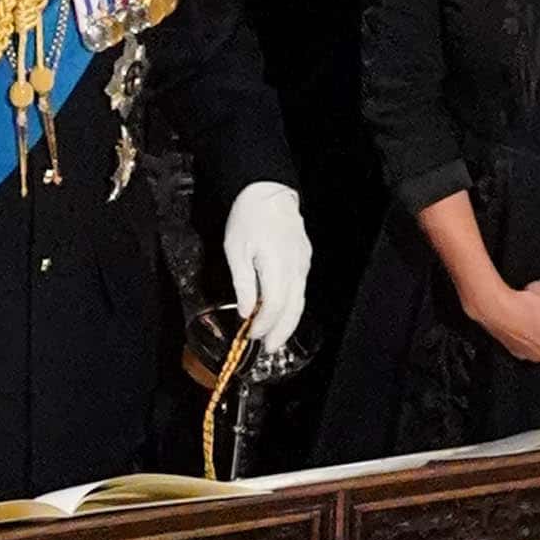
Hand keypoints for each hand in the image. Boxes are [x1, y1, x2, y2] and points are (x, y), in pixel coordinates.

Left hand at [224, 180, 311, 354]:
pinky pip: (301, 288)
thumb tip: (247, 311)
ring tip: (277, 337)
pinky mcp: (304, 259)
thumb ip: (243, 283)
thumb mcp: (235, 250)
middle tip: (270, 348)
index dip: (264, 324)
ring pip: (300, 301)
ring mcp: (303, 263)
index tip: (251, 334)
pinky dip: (292, 305)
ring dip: (289, 322)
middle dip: (282, 332)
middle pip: (293, 308)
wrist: (268, 191)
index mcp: (277, 265)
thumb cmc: (248, 217)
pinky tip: (282, 312)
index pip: (275, 305)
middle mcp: (295, 267)